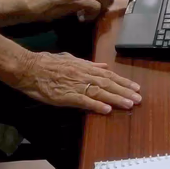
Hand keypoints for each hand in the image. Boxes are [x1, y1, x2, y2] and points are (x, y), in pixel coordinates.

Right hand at [16, 50, 141, 113]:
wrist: (29, 68)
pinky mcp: (66, 95)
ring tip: (130, 104)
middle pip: (108, 83)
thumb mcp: (69, 59)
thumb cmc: (47, 63)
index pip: (108, 75)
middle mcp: (83, 74)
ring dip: (116, 98)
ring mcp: (76, 85)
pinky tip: (107, 109)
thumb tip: (103, 66)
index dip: (122, 81)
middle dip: (125, 91)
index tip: (135, 87)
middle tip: (139, 98)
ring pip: (100, 91)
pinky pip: (84, 100)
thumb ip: (87, 63)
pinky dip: (96, 105)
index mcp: (84, 66)